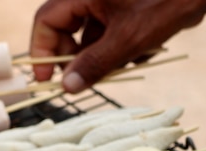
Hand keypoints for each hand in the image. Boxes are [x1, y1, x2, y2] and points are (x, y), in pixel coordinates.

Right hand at [30, 0, 205, 93]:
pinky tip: (145, 50)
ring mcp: (106, 3)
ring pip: (90, 36)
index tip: (47, 80)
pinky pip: (110, 34)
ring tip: (125, 63)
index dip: (42, 52)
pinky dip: (121, 48)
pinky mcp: (123, 10)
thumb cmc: (163, 6)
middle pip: (65, 30)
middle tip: (84, 80)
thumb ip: (94, 64)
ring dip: (103, 56)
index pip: (46, 21)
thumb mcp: (126, 41)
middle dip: (77, 57)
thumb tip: (68, 87)